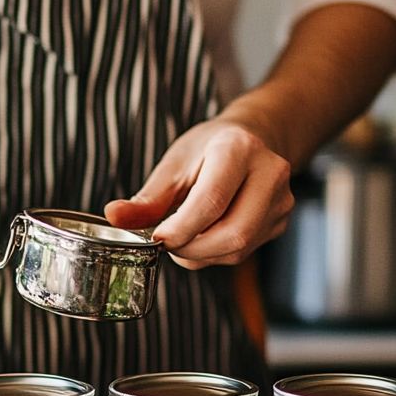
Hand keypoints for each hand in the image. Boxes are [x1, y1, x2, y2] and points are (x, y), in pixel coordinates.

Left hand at [104, 116, 293, 269]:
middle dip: (191, 248)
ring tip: (183, 237)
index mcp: (239, 149)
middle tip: (167, 243)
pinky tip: (204, 236)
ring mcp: (281, 200)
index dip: (181, 229)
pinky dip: (215, 254)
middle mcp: (269, 174)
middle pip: (233, 232)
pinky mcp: (281, 221)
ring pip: (238, 248)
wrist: (251, 140)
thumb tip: (114, 216)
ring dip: (201, 255)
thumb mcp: (174, 164)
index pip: (212, 201)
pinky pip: (243, 252)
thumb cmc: (207, 150)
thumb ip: (147, 197)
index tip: (156, 239)